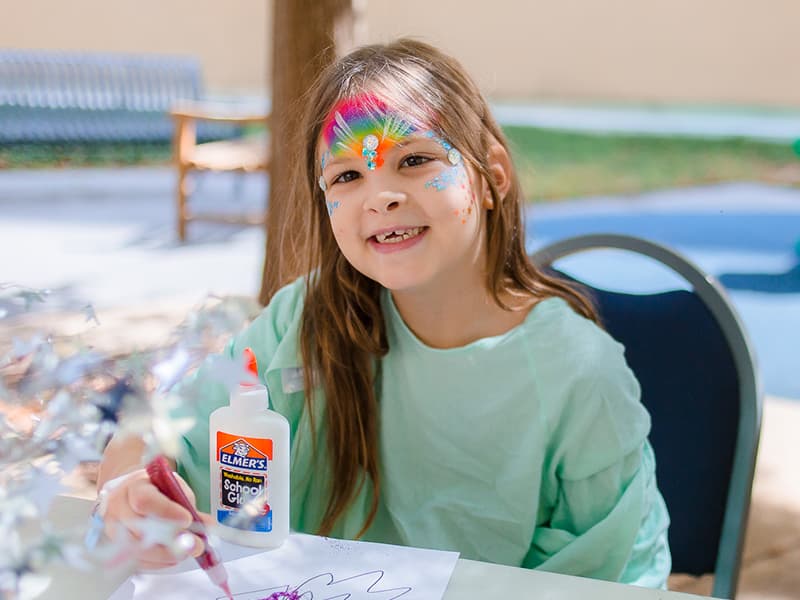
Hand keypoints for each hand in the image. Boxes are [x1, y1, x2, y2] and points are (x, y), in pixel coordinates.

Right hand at [97, 468, 212, 569]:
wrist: (134, 496)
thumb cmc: (156, 491)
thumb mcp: (174, 488)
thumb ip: (189, 505)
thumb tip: (207, 525)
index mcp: (135, 487)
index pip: (145, 500)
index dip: (166, 512)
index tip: (187, 520)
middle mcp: (119, 508)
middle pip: (140, 529)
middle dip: (170, 540)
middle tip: (193, 544)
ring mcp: (114, 530)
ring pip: (138, 549)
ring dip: (166, 554)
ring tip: (185, 551)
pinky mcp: (117, 548)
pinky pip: (137, 562)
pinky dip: (158, 563)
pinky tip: (172, 557)